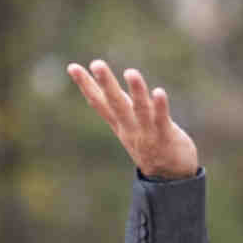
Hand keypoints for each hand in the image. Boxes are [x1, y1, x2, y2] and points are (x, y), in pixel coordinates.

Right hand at [68, 59, 198, 178]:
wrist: (170, 179)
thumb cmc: (150, 147)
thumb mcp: (130, 128)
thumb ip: (120, 110)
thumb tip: (107, 90)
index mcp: (120, 124)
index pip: (100, 103)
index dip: (86, 85)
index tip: (72, 67)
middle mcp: (130, 128)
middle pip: (116, 104)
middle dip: (106, 83)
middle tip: (97, 63)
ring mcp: (147, 133)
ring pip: (140, 109)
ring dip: (136, 91)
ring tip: (131, 72)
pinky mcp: (166, 136)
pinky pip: (161, 120)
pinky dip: (159, 106)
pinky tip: (159, 92)